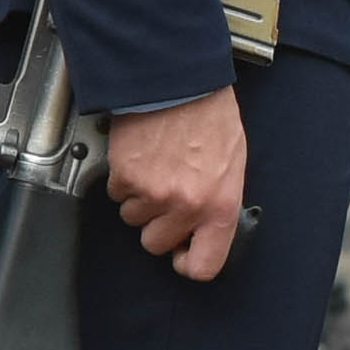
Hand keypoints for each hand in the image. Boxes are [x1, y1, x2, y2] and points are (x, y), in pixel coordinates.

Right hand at [106, 86, 249, 280]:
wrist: (177, 83)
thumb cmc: (209, 116)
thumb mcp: (232, 165)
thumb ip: (217, 203)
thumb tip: (202, 227)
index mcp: (220, 207)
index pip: (202, 266)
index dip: (186, 263)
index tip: (181, 254)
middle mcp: (186, 206)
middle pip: (155, 244)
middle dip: (156, 224)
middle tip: (164, 197)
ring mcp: (153, 193)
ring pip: (132, 217)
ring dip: (138, 198)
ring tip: (154, 168)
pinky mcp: (125, 177)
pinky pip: (116, 192)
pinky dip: (123, 177)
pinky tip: (140, 156)